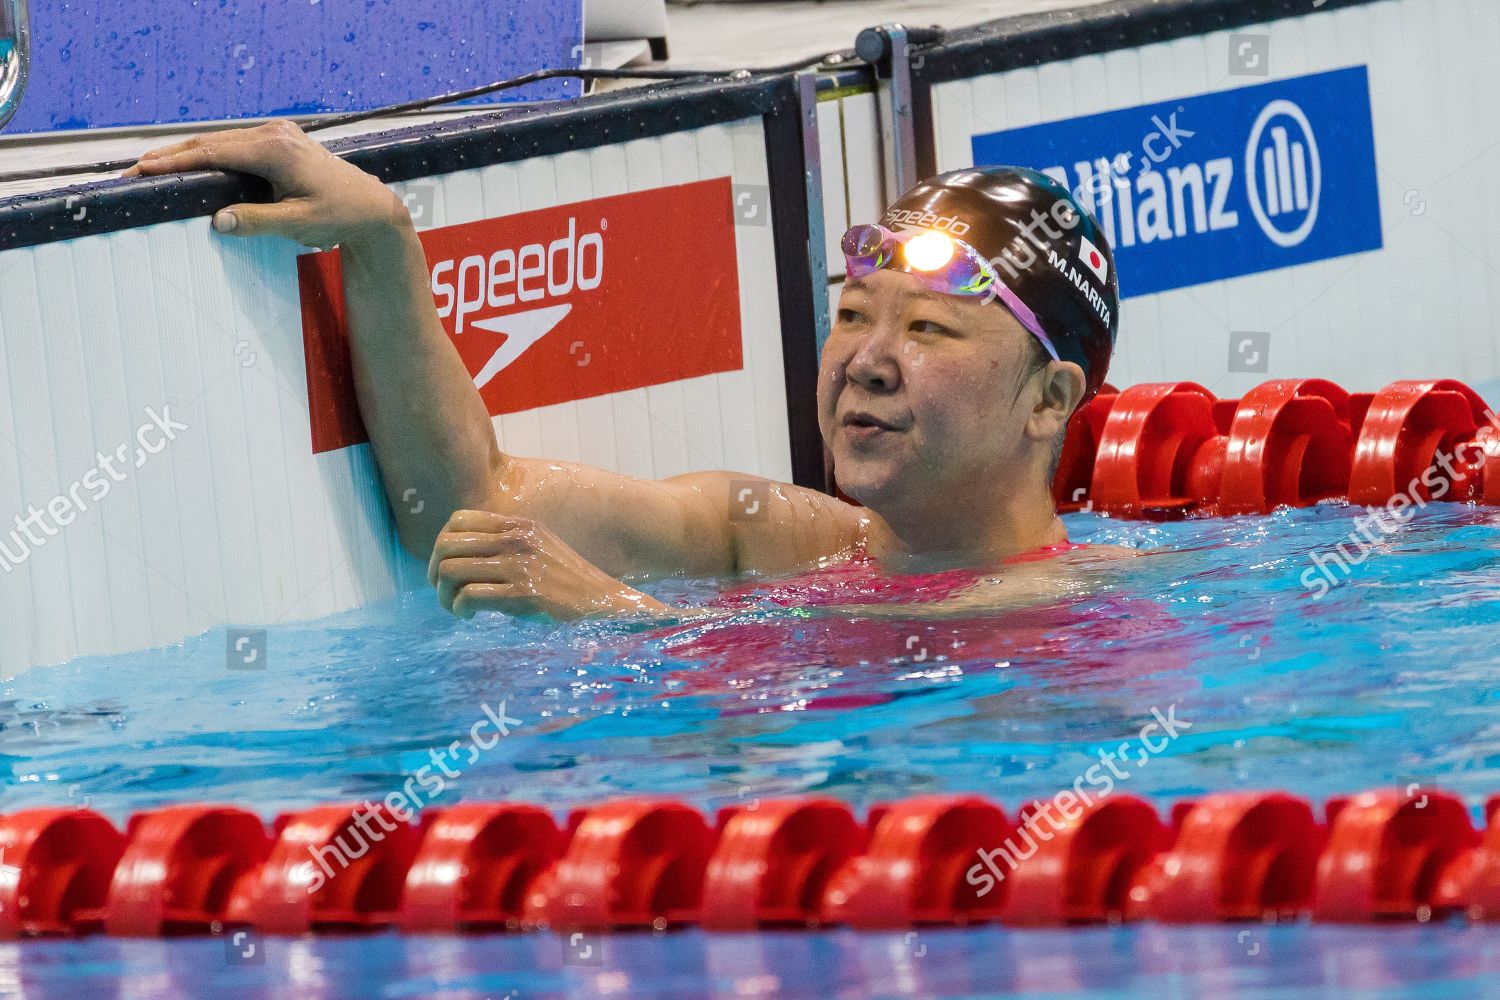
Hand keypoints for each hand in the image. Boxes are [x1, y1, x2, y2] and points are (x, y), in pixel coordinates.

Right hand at [124, 119, 406, 248]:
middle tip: (134, 170)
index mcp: (276, 150)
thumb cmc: (339, 216)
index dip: (176, 162)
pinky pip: (234, 146)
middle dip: (171, 156)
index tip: (143, 169)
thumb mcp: (298, 224)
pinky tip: (187, 164)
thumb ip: (257, 221)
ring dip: (186, 154)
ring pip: (220, 142)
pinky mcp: (279, 141)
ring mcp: (277, 134)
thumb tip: (217, 220)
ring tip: (150, 167)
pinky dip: (208, 155)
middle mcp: (274, 134)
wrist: (370, 207)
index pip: (214, 152)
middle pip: (211, 142)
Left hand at [429, 510, 669, 620]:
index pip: (457, 520)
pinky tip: (468, 616)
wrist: (603, 600)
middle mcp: (515, 539)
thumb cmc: (566, 581)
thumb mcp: (537, 547)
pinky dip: (459, 608)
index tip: (446, 568)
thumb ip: (506, 543)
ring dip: (444, 595)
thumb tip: (463, 556)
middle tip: (443, 591)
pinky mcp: (522, 593)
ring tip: (455, 607)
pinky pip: (469, 596)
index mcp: (517, 525)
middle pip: (446, 545)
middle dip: (435, 572)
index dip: (442, 545)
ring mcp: (518, 565)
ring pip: (451, 571)